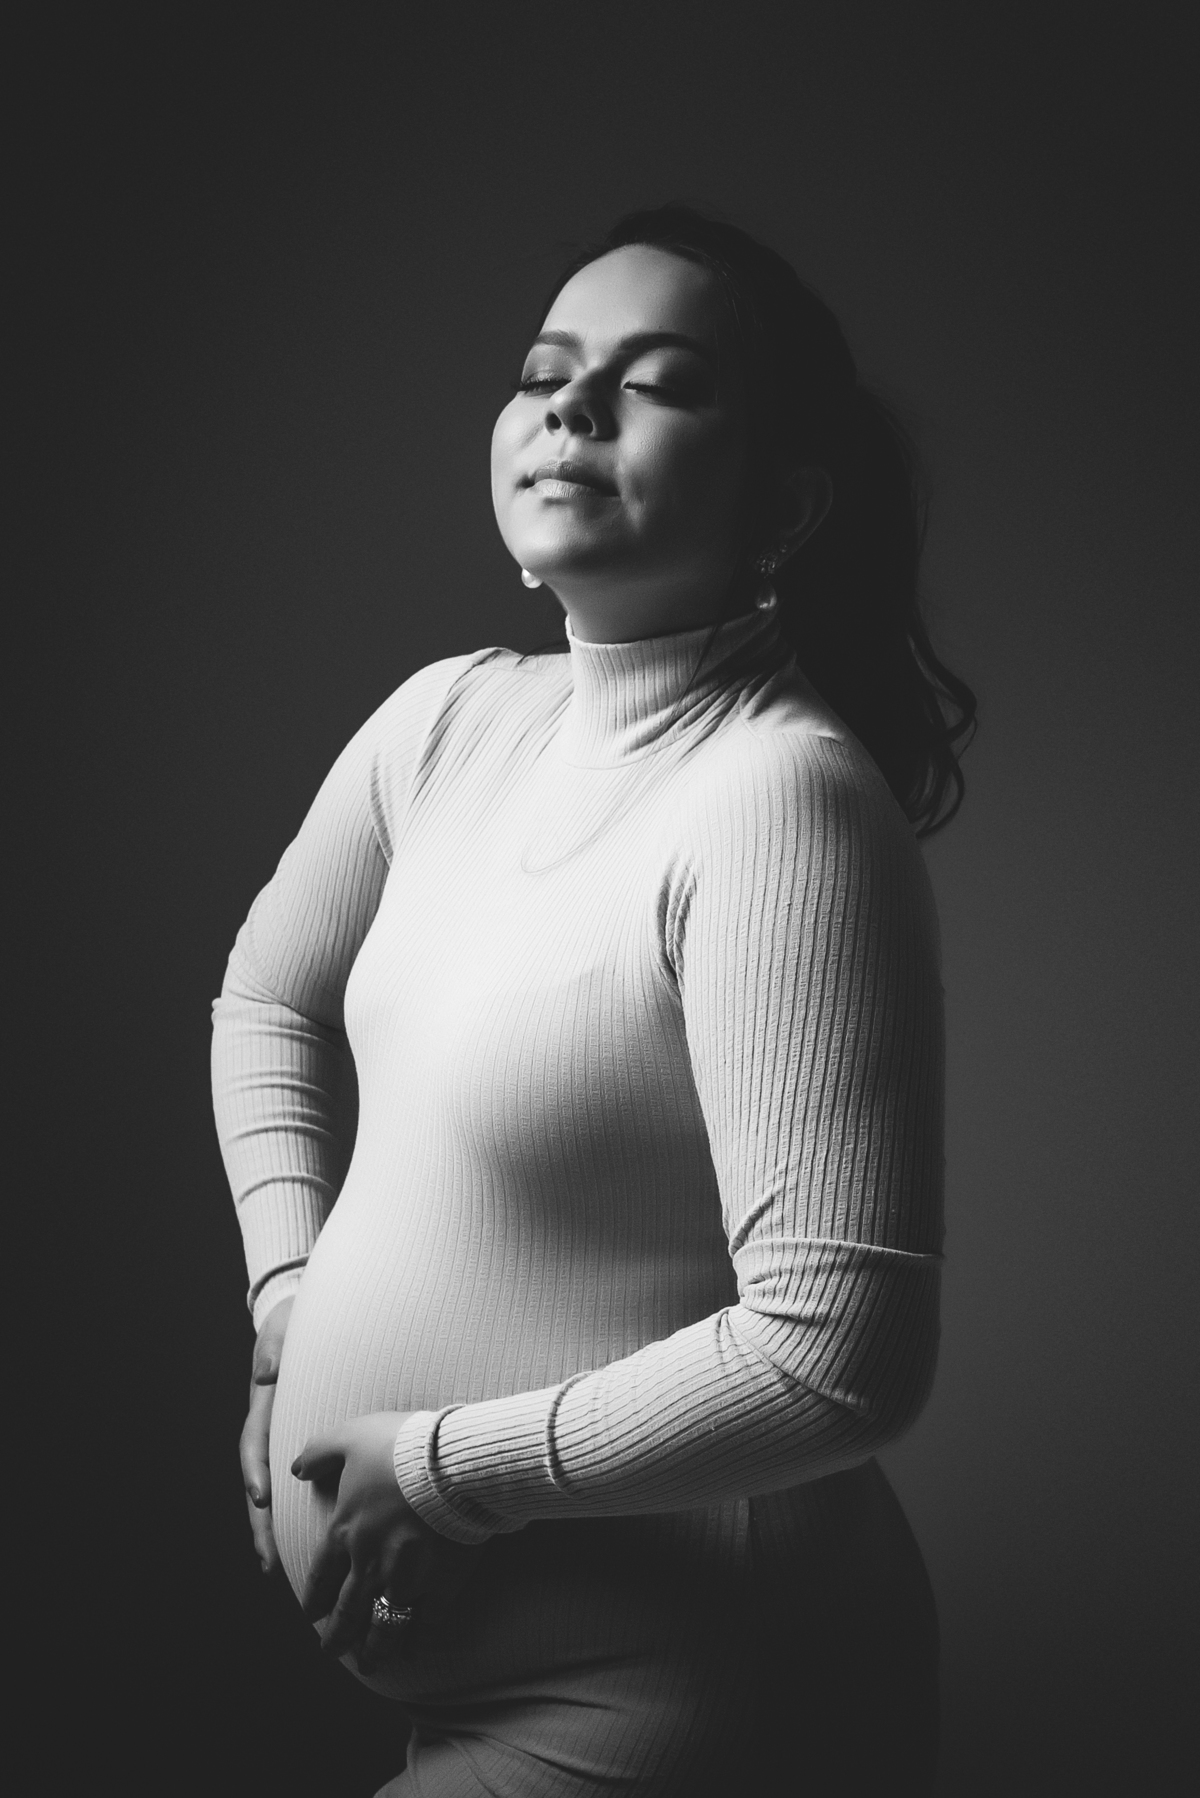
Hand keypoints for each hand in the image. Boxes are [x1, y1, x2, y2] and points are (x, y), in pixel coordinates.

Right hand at [240, 1295, 293, 1573]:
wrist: (300, 1318)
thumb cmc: (291, 1325)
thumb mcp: (282, 1328)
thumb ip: (274, 1347)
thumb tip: (269, 1373)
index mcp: (264, 1405)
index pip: (255, 1443)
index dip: (256, 1472)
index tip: (261, 1497)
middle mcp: (270, 1429)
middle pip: (260, 1482)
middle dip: (261, 1522)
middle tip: (268, 1558)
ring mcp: (282, 1440)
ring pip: (273, 1491)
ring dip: (274, 1528)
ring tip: (278, 1567)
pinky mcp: (300, 1446)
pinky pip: (296, 1485)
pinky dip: (295, 1514)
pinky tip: (306, 1543)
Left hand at [292, 1412, 482, 1670]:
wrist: (453, 1462)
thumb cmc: (399, 1445)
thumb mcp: (349, 1436)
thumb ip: (319, 1452)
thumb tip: (296, 1468)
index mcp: (345, 1532)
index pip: (321, 1577)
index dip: (315, 1600)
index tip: (312, 1616)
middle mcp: (369, 1564)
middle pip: (347, 1611)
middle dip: (337, 1636)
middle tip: (331, 1652)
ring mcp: (405, 1580)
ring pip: (382, 1626)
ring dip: (373, 1649)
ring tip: (369, 1665)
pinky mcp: (441, 1586)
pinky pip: (426, 1624)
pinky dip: (417, 1641)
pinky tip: (412, 1651)